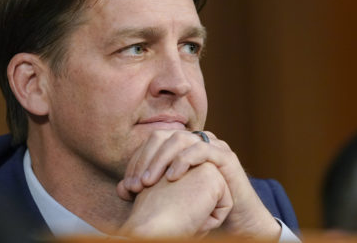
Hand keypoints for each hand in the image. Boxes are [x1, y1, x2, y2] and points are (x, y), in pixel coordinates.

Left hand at [117, 130, 280, 238]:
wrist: (236, 220)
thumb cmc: (201, 206)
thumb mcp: (170, 195)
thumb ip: (148, 188)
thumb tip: (120, 188)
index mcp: (182, 146)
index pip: (152, 142)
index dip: (137, 160)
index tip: (127, 185)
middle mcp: (196, 140)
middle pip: (163, 136)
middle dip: (145, 159)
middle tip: (135, 183)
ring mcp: (212, 145)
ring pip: (180, 139)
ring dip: (160, 159)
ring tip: (149, 181)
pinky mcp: (225, 157)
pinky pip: (202, 150)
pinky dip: (184, 161)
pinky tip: (172, 177)